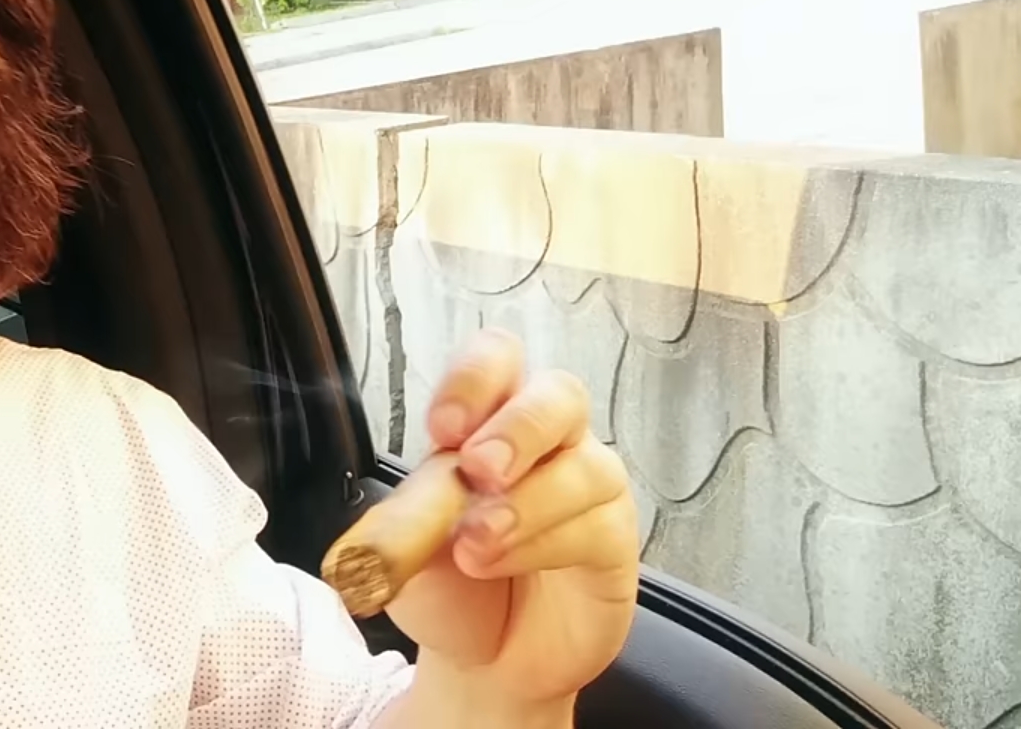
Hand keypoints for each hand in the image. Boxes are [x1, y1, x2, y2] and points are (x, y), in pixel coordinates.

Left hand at [383, 330, 639, 711]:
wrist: (482, 661)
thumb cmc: (449, 588)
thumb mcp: (405, 553)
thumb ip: (406, 521)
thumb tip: (404, 510)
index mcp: (488, 421)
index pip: (498, 360)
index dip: (474, 379)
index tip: (443, 428)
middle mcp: (546, 442)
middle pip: (559, 393)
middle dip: (519, 428)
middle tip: (479, 471)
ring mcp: (588, 486)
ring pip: (584, 465)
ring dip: (525, 505)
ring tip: (475, 546)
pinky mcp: (616, 538)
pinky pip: (598, 525)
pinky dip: (543, 545)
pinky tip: (499, 563)